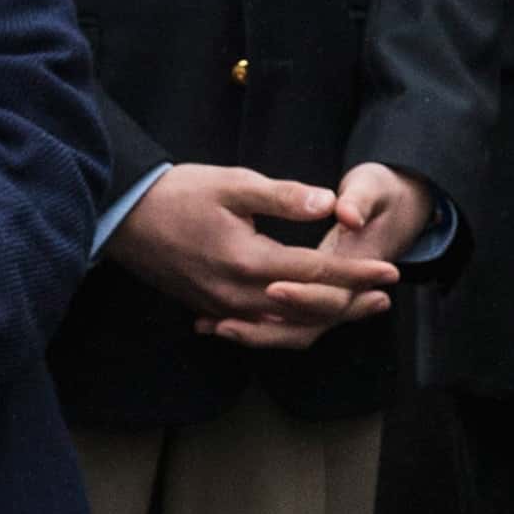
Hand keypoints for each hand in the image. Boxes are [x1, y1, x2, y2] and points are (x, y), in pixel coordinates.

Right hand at [104, 163, 398, 337]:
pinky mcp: (208, 309)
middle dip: (348, 304)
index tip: (391, 272)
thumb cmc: (178, 192)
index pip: (315, 273)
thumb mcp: (232, 183)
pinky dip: (286, 327)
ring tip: (353, 308)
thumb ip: (283, 197)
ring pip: (282, 328)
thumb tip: (331, 205)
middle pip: (305, 311)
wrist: (123, 216)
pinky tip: (301, 318)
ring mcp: (221, 308)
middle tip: (384, 296)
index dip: (356, 273)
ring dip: (321, 319)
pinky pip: (257, 330)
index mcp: (247, 261)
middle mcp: (237, 295)